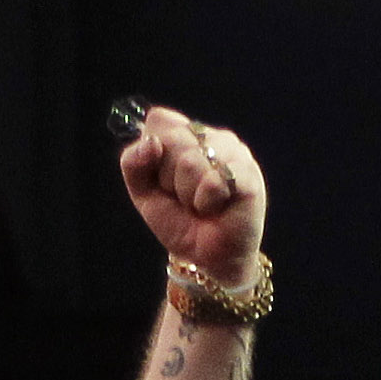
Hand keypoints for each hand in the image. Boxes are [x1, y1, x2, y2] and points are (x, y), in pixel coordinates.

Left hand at [117, 103, 265, 283]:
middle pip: (172, 139)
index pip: (159, 121)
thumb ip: (132, 162)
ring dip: (189, 195)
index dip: (154, 155)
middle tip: (186, 198)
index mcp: (188, 133)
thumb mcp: (143, 193)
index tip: (165, 180)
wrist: (207, 258)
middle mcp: (212, 136)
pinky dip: (207, 202)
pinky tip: (217, 208)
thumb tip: (151, 143)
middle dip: (170, 179)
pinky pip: (212, 181)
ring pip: (190, 162)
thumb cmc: (180, 222)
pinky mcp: (248, 174)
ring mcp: (234, 151)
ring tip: (202, 205)